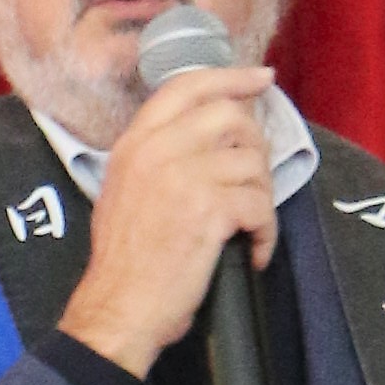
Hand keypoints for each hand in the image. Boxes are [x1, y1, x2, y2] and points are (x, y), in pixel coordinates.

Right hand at [55, 63, 278, 379]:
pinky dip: (265, 231)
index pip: (187, 86)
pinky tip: (253, 250)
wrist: (118, 307)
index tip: (261, 79)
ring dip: (262, 194)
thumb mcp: (124, 190)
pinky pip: (260, 204)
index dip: (231, 77)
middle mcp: (157, 150)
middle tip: (255, 179)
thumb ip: (158, 155)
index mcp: (135, 142)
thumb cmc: (125, 261)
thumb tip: (209, 139)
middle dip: (256, 145)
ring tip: (250, 224)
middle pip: (231, 116)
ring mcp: (184, 177)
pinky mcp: (210, 210)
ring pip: (252, 161)